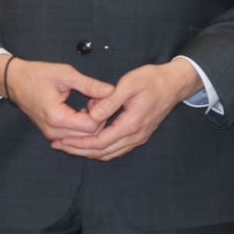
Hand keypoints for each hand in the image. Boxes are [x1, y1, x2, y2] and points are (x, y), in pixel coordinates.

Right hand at [0, 56, 112, 141]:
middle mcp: (54, 131)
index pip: (91, 126)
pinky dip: (83, 126)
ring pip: (83, 139)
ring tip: (90, 104)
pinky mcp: (52, 134)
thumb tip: (112, 91)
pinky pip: (74, 136)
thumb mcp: (66, 74)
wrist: (15, 81)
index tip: (100, 97)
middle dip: (99, 119)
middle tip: (97, 99)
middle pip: (89, 136)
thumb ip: (90, 85)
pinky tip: (83, 111)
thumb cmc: (37, 75)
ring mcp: (52, 135)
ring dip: (92, 123)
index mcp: (57, 117)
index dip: (101, 113)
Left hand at [52, 59, 201, 162]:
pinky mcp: (139, 134)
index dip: (79, 144)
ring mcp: (138, 137)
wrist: (175, 84)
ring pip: (109, 153)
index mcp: (131, 124)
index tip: (62, 140)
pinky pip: (117, 148)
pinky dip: (101, 148)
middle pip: (102, 152)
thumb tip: (91, 115)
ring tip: (69, 146)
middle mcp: (135, 136)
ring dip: (89, 151)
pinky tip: (89, 143)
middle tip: (59, 146)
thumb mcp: (128, 85)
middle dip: (79, 150)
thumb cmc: (152, 80)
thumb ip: (109, 102)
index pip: (100, 142)